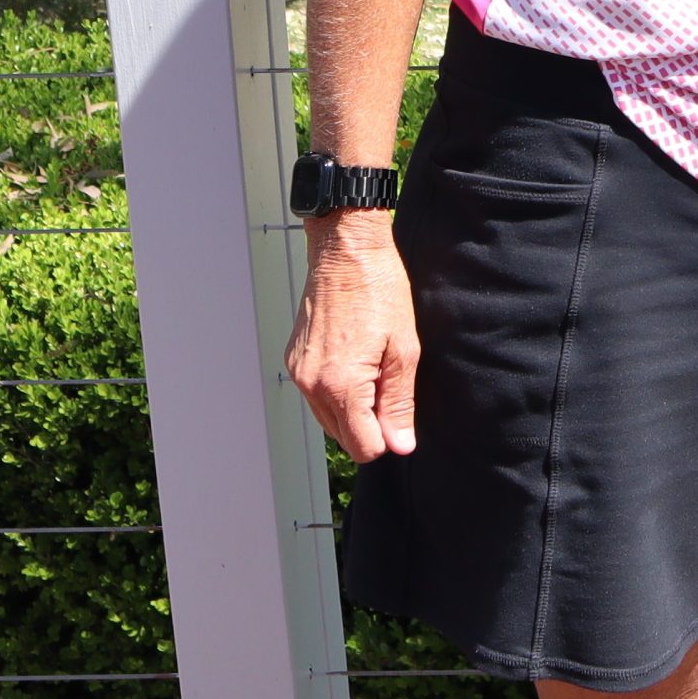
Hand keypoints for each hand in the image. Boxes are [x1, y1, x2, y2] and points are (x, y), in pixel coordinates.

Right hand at [286, 213, 418, 460]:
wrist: (345, 250)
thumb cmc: (380, 291)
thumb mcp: (404, 348)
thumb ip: (399, 402)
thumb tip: (401, 446)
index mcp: (341, 386)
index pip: (363, 447)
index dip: (387, 436)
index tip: (399, 407)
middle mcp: (311, 386)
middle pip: (344, 437)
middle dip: (370, 421)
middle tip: (388, 377)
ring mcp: (298, 374)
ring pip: (329, 419)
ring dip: (353, 406)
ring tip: (372, 364)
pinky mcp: (293, 360)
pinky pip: (316, 395)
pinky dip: (336, 389)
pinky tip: (354, 357)